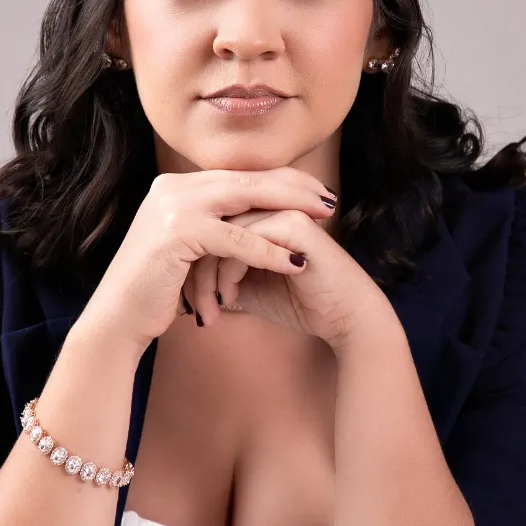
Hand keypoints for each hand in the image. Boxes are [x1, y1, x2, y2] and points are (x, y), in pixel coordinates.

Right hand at [78, 167, 337, 355]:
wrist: (115, 319)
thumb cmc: (155, 290)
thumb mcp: (186, 246)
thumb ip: (213, 224)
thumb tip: (253, 215)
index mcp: (176, 186)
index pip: (240, 174)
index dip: (281, 180)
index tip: (315, 190)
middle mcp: (173, 186)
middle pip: (248, 179)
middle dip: (294, 187)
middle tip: (330, 199)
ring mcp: (173, 205)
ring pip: (246, 200)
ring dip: (291, 209)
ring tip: (325, 220)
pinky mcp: (177, 232)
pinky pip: (235, 239)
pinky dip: (268, 250)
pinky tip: (296, 260)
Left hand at [181, 205, 390, 350]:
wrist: (344, 319)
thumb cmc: (301, 303)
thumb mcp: (250, 289)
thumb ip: (223, 274)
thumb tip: (189, 281)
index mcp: (260, 213)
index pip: (210, 224)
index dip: (191, 260)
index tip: (182, 298)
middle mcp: (270, 205)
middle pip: (211, 224)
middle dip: (194, 268)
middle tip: (187, 305)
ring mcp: (284, 211)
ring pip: (223, 232)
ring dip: (209, 275)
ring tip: (208, 309)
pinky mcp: (296, 226)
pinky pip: (245, 241)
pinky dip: (230, 271)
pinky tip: (228, 299)